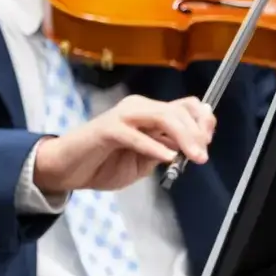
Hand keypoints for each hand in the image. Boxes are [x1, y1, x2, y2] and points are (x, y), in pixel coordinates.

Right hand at [32, 95, 214, 194]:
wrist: (67, 169)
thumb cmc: (104, 163)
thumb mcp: (144, 161)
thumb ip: (165, 150)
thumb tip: (190, 148)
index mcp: (150, 113)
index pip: (186, 106)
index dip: (203, 121)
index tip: (209, 141)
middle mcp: (139, 108)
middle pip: (178, 110)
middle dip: (197, 132)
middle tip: (202, 155)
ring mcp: (123, 116)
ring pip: (163, 116)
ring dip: (183, 137)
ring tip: (193, 156)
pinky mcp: (107, 129)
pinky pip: (136, 135)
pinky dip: (154, 147)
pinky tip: (167, 158)